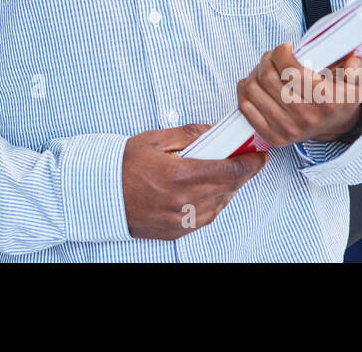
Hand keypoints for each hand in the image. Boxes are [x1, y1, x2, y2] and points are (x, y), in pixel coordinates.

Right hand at [122, 125, 267, 239]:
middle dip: (242, 173)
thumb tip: (214, 131)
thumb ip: (189, 134)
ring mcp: (181, 219)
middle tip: (247, 160)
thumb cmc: (125, 165)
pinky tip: (210, 192)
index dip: (250, 163)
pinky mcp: (176, 230)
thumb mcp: (156, 140)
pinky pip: (207, 218)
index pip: (230, 171)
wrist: (102, 193)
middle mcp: (184, 201)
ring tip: (225, 174)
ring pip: (220, 204)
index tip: (259, 155)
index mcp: (180, 175)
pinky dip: (214, 204)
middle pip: (229, 187)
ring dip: (229, 188)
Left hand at [237, 43, 361, 146]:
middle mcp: (306, 117)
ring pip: (254, 91)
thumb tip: (350, 65)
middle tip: (272, 55)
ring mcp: (288, 129)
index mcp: (326, 101)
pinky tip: (253, 82)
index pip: (291, 71)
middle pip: (268, 78)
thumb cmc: (341, 96)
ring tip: (264, 68)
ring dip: (254, 73)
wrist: (335, 126)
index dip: (282, 52)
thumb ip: (358, 68)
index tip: (286, 47)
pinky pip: (246, 108)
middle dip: (267, 59)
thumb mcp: (358, 79)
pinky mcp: (273, 136)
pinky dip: (244, 90)